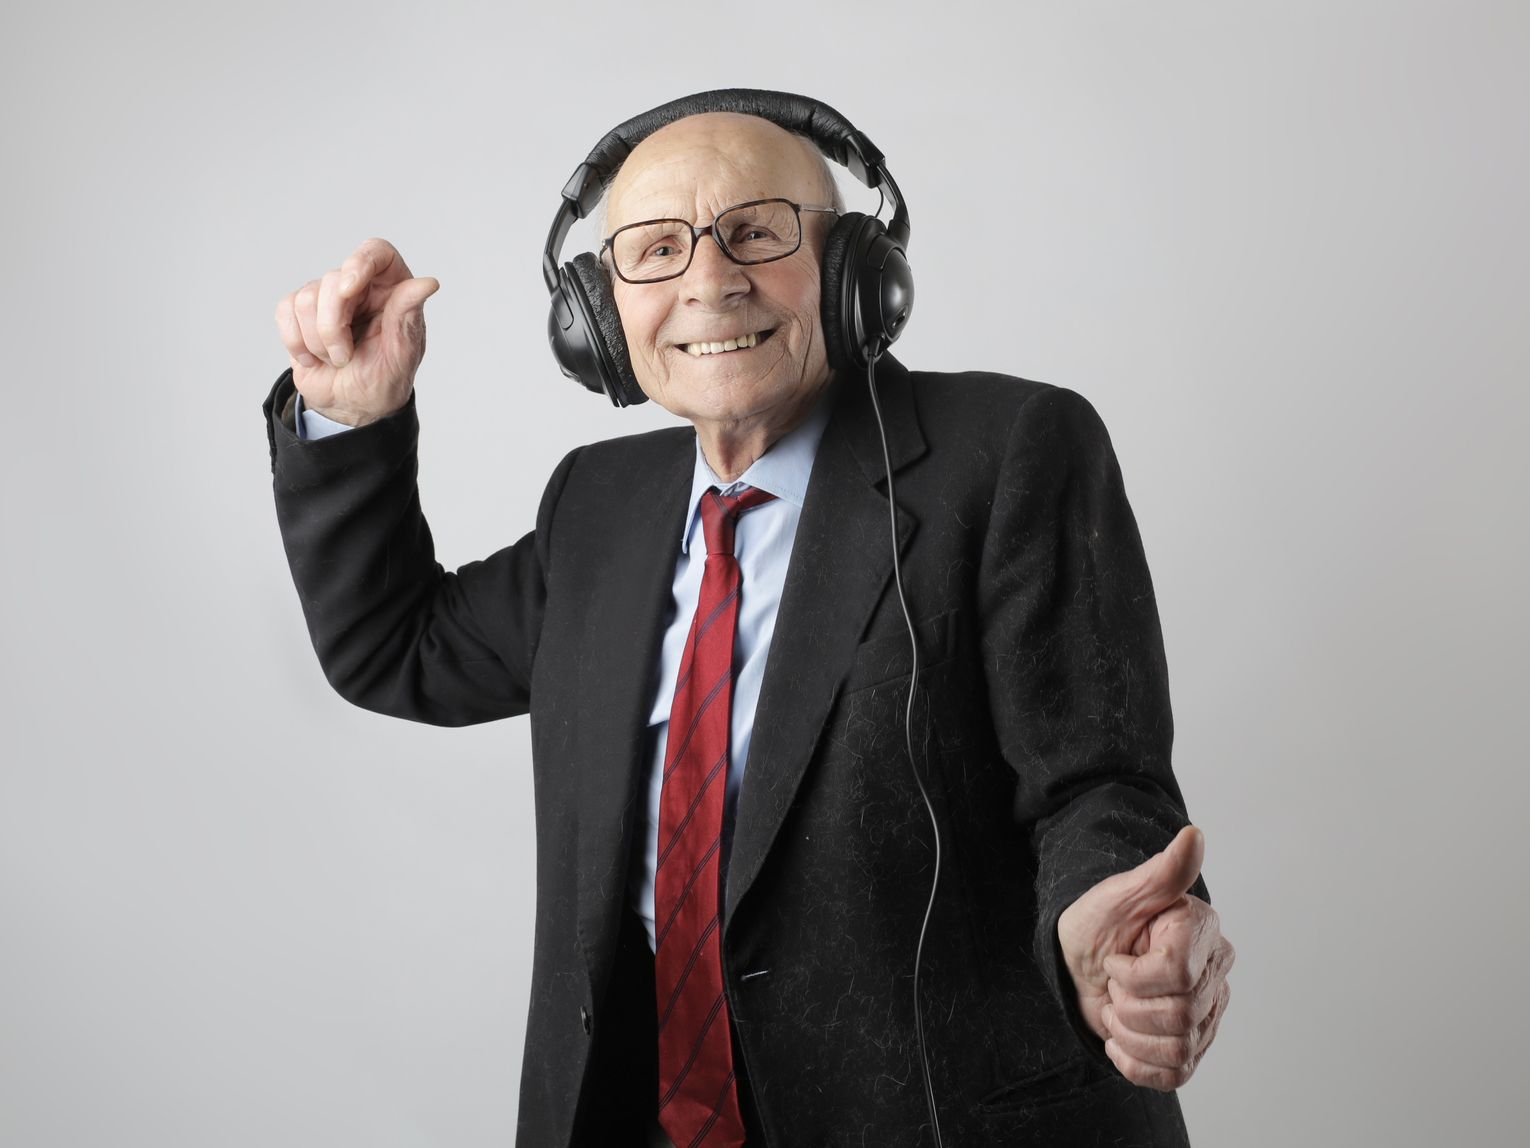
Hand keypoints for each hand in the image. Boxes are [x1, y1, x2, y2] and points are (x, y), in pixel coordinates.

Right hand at [273, 237, 439, 426]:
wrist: (353, 406)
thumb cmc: (383, 379)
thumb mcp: (402, 354)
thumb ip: (408, 315)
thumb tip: (428, 283)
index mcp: (392, 290)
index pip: (377, 252)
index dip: (359, 263)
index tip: (349, 289)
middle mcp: (360, 286)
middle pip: (333, 280)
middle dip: (333, 326)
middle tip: (345, 357)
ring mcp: (327, 297)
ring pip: (306, 297)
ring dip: (317, 340)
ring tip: (335, 360)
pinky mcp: (299, 311)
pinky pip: (285, 311)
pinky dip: (296, 341)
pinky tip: (313, 358)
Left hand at [1056, 825, 1233, 1090]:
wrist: (1082, 959)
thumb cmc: (1099, 921)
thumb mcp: (1119, 894)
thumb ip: (1162, 871)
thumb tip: (1193, 835)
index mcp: (1202, 931)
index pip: (1176, 974)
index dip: (1134, 975)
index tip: (1115, 959)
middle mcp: (1214, 972)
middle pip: (1179, 1014)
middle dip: (1128, 1004)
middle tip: (1113, 986)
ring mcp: (1208, 1012)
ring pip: (1178, 1049)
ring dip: (1130, 1035)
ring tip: (1116, 1010)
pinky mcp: (1193, 1044)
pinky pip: (1175, 1075)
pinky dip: (1136, 1065)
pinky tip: (1121, 1040)